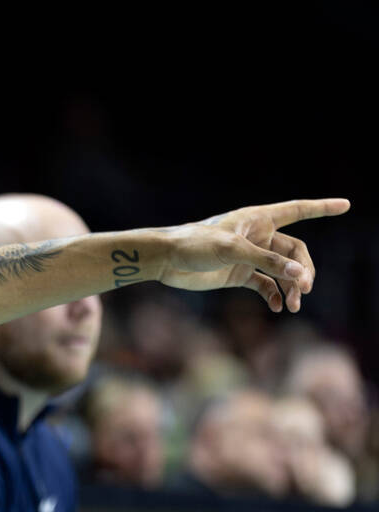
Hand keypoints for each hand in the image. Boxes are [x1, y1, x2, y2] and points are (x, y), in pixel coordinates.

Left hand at [157, 198, 347, 312]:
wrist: (165, 261)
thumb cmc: (195, 245)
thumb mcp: (232, 250)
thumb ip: (266, 261)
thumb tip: (299, 273)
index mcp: (258, 219)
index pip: (297, 210)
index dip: (322, 207)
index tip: (346, 204)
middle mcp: (258, 237)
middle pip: (295, 252)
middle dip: (303, 270)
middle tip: (304, 290)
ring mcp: (250, 257)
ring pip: (283, 271)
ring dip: (291, 287)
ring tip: (294, 305)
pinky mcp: (239, 275)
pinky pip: (266, 285)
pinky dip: (275, 295)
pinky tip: (279, 307)